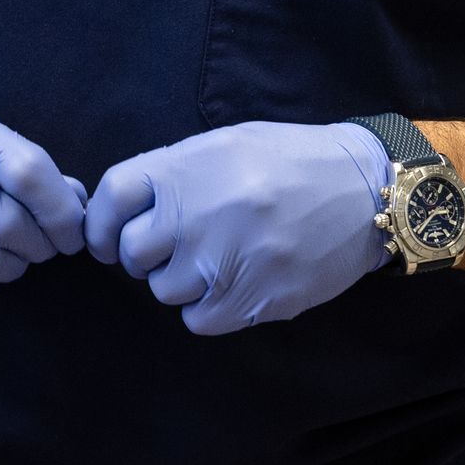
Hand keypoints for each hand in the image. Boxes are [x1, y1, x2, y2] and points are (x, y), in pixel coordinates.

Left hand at [83, 120, 392, 333]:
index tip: (106, 237)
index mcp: (187, 167)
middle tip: (176, 245)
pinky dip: (208, 307)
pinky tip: (235, 282)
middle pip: (130, 253)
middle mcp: (199, 213)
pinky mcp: (252, 299)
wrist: (366, 191)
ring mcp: (225, 260)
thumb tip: (121, 213)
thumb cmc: (291, 163)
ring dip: (180, 281)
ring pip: (163, 290)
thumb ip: (172, 174)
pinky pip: (197, 319)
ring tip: (218, 259)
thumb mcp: (225, 146)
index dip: (99, 223)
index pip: (110, 198)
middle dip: (145, 254)